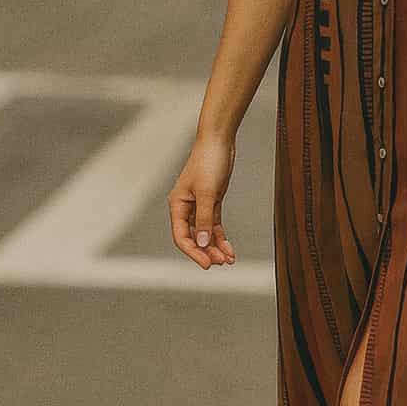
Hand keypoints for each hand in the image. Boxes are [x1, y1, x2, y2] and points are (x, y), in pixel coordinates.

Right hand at [167, 134, 237, 269]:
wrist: (219, 141)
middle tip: (221, 263)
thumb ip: (204, 219)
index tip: (208, 264)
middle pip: (193, 238)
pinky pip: (214, 225)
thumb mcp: (208, 192)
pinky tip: (228, 249)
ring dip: (215, 247)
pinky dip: (221, 237)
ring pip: (205, 234)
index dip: (193, 252)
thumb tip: (201, 243)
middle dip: (206, 252)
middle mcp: (186, 207)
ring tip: (228, 259)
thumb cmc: (209, 161)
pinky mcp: (211, 202)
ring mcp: (199, 206)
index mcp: (178, 204)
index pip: (181, 236)